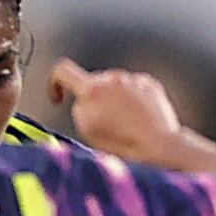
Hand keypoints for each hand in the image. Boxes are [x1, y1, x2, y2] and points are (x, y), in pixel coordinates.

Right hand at [49, 58, 185, 160]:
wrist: (160, 145)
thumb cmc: (125, 143)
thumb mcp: (87, 130)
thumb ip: (78, 107)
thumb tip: (81, 99)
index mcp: (92, 90)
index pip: (63, 70)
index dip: (55, 82)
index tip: (59, 95)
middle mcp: (112, 78)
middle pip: (93, 82)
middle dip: (93, 99)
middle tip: (103, 122)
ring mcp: (132, 79)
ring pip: (114, 85)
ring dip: (114, 99)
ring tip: (125, 123)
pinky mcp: (149, 83)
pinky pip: (133, 87)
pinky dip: (132, 99)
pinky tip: (138, 118)